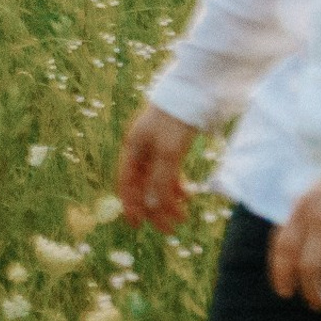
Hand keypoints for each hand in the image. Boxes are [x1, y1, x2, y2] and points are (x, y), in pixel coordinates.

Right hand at [115, 103, 198, 234]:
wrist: (193, 91)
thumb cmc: (175, 121)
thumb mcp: (168, 153)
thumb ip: (160, 181)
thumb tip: (153, 208)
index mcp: (134, 147)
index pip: (126, 182)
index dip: (129, 204)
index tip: (136, 226)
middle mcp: (142, 148)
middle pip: (142, 184)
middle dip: (154, 207)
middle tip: (169, 229)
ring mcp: (156, 146)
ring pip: (157, 180)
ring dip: (167, 200)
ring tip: (183, 216)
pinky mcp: (171, 145)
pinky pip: (169, 172)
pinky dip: (176, 187)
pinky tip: (186, 196)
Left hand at [267, 167, 320, 310]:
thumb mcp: (312, 201)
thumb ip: (300, 227)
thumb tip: (288, 267)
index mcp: (302, 209)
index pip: (284, 247)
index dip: (281, 274)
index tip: (285, 294)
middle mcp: (320, 219)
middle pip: (308, 268)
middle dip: (311, 293)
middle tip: (318, 305)